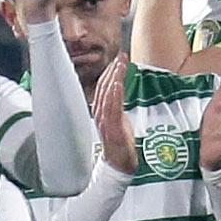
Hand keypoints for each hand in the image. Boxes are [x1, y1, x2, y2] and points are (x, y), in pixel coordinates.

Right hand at [90, 56, 137, 173]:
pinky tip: (117, 84)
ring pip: (107, 95)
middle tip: (121, 56)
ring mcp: (105, 122)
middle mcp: (99, 114)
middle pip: (104, 88)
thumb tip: (119, 88)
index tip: (118, 58)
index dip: (109, 71)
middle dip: (112, 70)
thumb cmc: (119, 142)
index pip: (102, 86)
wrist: (119, 164)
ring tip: (120, 64)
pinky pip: (112, 109)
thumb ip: (117, 104)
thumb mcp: (118, 119)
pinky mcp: (112, 129)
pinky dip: (114, 95)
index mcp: (100, 111)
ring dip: (113, 78)